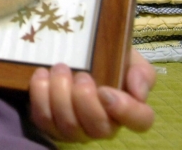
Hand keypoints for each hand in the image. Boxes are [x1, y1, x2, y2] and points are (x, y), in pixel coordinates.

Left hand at [28, 48, 155, 141]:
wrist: (69, 52)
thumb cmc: (103, 57)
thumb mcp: (126, 56)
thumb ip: (140, 71)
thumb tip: (138, 92)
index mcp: (127, 108)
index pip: (140, 122)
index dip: (126, 111)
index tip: (106, 91)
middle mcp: (103, 125)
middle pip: (99, 129)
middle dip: (85, 100)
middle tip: (81, 74)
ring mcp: (76, 129)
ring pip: (69, 126)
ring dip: (61, 95)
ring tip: (59, 69)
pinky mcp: (50, 125)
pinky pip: (44, 120)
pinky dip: (40, 96)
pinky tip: (41, 75)